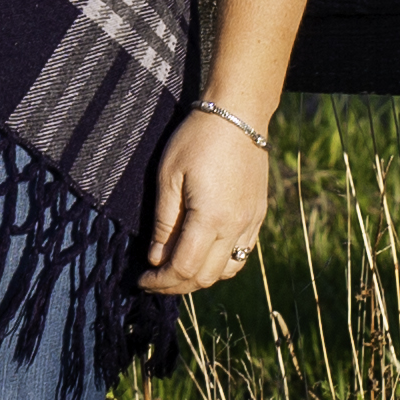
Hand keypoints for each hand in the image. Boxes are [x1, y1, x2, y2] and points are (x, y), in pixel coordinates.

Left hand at [136, 105, 274, 297]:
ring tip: (177, 270)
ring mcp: (251, 222)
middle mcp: (236, 227)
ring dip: (200, 278)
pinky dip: (221, 264)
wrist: (238, 115)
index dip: (160, 281)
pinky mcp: (258, 215)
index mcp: (211, 219)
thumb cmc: (197, 139)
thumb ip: (164, 223)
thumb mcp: (168, 177)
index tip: (141, 280)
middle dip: (176, 285)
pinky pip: (242, 253)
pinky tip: (203, 254)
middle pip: (205, 276)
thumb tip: (156, 259)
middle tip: (154, 279)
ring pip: (227, 270)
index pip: (184, 268)